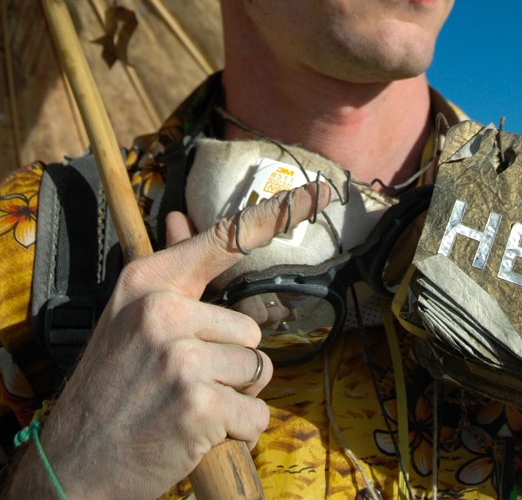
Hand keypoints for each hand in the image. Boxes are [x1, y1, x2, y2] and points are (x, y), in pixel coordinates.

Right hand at [7, 182, 329, 499]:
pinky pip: (256, 414)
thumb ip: (166, 271)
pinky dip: (239, 432)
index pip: (223, 239)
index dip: (277, 214)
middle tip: (183, 383)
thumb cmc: (108, 388)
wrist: (71, 464)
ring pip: (256, 369)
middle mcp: (163, 311)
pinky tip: (199, 435)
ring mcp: (181, 357)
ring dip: (234, 398)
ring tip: (187, 407)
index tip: (317, 192)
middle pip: (249, 328)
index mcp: (147, 282)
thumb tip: (177, 215)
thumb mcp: (127, 318)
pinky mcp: (199, 404)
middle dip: (229, 362)